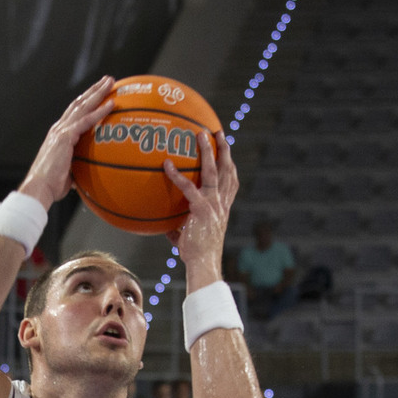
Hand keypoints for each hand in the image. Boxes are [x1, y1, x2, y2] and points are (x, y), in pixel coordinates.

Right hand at [19, 76, 115, 209]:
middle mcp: (59, 128)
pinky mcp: (65, 136)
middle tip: (108, 80)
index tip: (99, 94)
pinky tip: (111, 103)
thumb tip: (86, 177)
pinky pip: (87, 120)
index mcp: (59, 135)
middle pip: (79, 103)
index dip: (87, 102)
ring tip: (111, 82)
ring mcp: (62, 130)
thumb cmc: (52, 186)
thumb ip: (77, 170)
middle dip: (94, 90)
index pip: (75, 114)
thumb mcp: (68, 175)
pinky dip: (100, 111)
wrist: (40, 188)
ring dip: (98, 92)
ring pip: (83, 106)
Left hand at [163, 130, 237, 281]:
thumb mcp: (188, 239)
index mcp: (221, 209)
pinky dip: (176, 175)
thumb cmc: (196, 255)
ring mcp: (213, 205)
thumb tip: (166, 227)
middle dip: (224, 150)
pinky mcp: (201, 209)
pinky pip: (188, 187)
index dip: (230, 165)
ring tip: (200, 134)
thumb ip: (179, 229)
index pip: (230, 183)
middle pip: (227, 171)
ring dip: (207, 151)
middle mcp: (220, 204)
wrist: (203, 264)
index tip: (227, 151)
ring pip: (213, 172)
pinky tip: (166, 165)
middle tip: (219, 132)